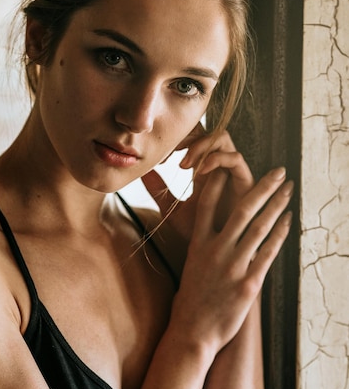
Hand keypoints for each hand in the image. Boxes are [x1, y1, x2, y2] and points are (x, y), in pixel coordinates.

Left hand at [141, 129, 253, 266]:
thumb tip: (141, 173)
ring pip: (222, 138)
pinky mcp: (246, 181)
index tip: (158, 158)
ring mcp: (233, 172)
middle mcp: (220, 166)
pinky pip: (235, 158)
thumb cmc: (200, 234)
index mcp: (203, 169)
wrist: (218, 256)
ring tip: (183, 164)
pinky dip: (216, 158)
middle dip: (187, 137)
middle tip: (168, 154)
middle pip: (207, 132)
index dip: (176, 141)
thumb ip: (158, 192)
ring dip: (201, 146)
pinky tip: (198, 171)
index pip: (193, 139)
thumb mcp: (173, 210)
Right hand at [171, 165, 292, 353]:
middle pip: (241, 209)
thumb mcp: (189, 266)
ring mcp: (233, 265)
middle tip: (278, 171)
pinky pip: (268, 252)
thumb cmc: (191, 301)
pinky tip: (289, 219)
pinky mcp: (249, 283)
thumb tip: (209, 233)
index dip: (218, 183)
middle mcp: (215, 250)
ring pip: (259, 226)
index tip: (229, 166)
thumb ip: (202, 246)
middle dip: (263, 187)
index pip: (206, 205)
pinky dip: (280, 233)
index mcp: (197, 244)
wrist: (192, 332)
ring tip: (288, 189)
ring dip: (276, 204)